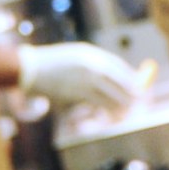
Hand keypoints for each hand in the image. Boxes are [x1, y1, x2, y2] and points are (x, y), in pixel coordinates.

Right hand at [17, 43, 143, 112]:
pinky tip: (111, 115)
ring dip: (120, 106)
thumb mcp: (75, 57)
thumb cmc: (51, 65)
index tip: (138, 87)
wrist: (30, 69)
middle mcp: (92, 65)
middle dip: (131, 94)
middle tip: (138, 102)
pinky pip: (98, 104)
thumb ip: (93, 65)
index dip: (131, 78)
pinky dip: (106, 110)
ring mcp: (86, 79)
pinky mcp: (78, 93)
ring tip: (125, 113)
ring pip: (111, 95)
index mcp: (92, 54)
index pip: (119, 67)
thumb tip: (111, 77)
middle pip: (120, 81)